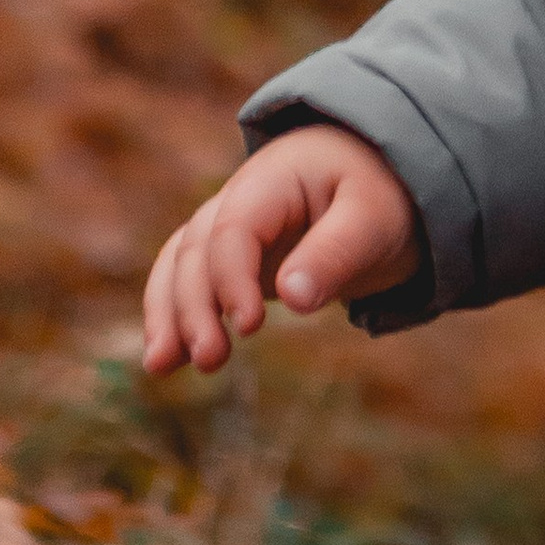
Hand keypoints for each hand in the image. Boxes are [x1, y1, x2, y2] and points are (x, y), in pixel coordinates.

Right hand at [141, 124, 421, 376]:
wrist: (382, 179)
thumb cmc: (380, 195)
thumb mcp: (372, 219)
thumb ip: (334, 253)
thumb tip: (293, 297)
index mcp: (274, 178)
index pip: (234, 228)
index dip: (233, 277)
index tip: (250, 326)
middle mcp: (240, 198)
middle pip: (197, 248)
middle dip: (194, 305)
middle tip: (210, 360)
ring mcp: (231, 226)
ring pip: (180, 263)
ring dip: (169, 312)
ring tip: (162, 366)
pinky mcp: (232, 257)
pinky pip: (189, 279)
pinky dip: (173, 313)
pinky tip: (166, 358)